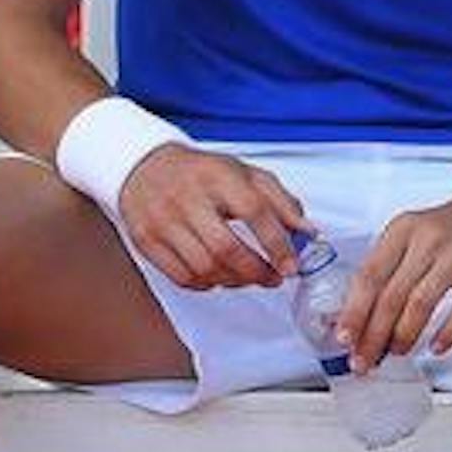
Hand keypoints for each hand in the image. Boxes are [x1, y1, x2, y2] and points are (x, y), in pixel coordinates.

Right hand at [114, 144, 306, 294]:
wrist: (144, 166)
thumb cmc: (201, 173)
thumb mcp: (244, 173)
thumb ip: (280, 200)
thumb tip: (307, 232)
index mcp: (217, 175)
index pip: (253, 211)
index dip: (276, 243)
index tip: (291, 265)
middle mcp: (187, 197)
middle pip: (226, 248)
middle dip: (257, 271)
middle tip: (273, 277)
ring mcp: (163, 221)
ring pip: (204, 267)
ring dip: (234, 281)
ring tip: (248, 277)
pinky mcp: (146, 240)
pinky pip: (182, 277)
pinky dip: (207, 284)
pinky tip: (219, 277)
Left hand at [344, 183, 451, 368]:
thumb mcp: (417, 234)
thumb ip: (391, 267)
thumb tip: (361, 313)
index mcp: (402, 229)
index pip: (368, 276)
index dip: (353, 312)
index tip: (343, 338)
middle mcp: (427, 239)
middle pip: (390, 296)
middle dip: (373, 335)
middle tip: (364, 360)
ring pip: (420, 304)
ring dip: (404, 336)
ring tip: (397, 352)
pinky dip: (447, 333)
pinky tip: (437, 347)